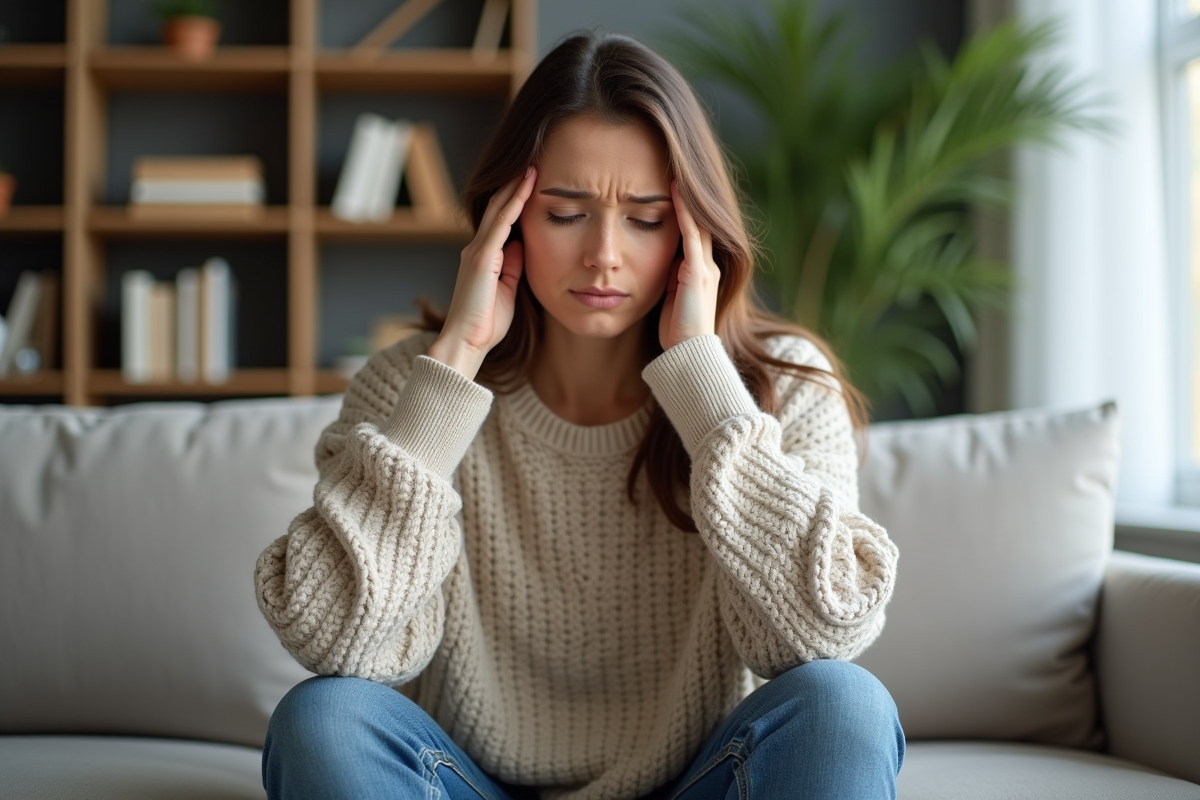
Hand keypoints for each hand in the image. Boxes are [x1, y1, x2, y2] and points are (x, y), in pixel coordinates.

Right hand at [430, 167, 535, 378]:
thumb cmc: (486, 324)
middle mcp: (476, 249)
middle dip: (514, 186)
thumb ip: (513, 267)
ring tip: (532, 166)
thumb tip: (522, 245)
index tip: (532, 183)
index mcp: (483, 257)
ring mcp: (477, 251)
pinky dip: (515, 203)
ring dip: (515, 187)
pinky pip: (501, 223)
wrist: (466, 342)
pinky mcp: (482, 258)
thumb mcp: (507, 290)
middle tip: (533, 163)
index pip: (500, 221)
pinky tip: (527, 187)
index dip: (515, 200)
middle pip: (496, 208)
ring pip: (498, 209)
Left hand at [659, 181, 719, 351]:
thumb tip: (649, 261)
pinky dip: (684, 212)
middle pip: (700, 221)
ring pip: (698, 222)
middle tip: (673, 165)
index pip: (694, 231)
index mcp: (700, 271)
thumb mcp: (671, 299)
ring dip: (687, 196)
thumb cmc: (677, 334)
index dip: (684, 208)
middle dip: (689, 196)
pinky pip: (691, 235)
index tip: (669, 183)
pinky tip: (674, 191)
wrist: (690, 355)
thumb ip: (668, 278)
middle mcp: (707, 265)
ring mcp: (705, 268)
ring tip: (674, 169)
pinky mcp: (699, 273)